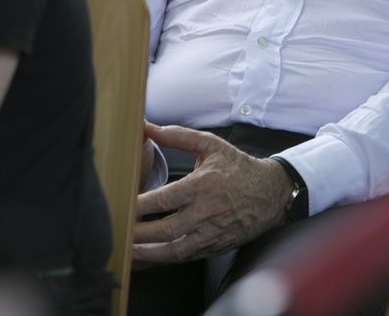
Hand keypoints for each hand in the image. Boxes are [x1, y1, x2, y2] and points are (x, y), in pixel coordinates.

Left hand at [131, 122, 292, 264]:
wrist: (272, 193)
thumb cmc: (238, 167)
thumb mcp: (211, 145)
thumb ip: (178, 136)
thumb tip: (147, 127)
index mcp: (203, 185)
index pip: (165, 199)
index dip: (140, 206)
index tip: (121, 207)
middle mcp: (207, 211)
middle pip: (166, 229)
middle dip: (139, 234)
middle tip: (116, 233)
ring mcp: (212, 233)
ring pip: (176, 249)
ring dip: (150, 254)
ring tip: (127, 253)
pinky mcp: (216, 246)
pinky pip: (187, 257)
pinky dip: (166, 260)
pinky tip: (149, 259)